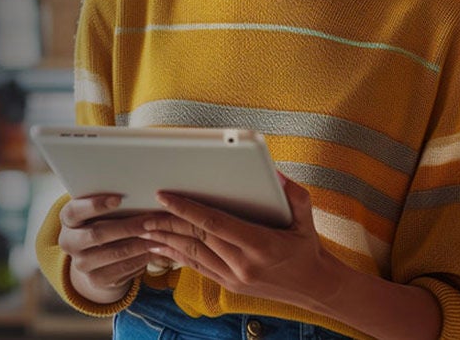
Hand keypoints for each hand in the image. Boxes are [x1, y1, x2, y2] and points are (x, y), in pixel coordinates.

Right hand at [59, 193, 176, 302]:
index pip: (74, 211)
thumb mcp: (98, 212)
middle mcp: (69, 242)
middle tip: (150, 221)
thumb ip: (110, 204)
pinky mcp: (96, 279)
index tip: (118, 198)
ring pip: (114, 253)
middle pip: (97, 234)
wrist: (94, 259)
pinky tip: (154, 250)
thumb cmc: (101, 224)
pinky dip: (141, 259)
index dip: (95, 205)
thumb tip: (139, 192)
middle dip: (127, 227)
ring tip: (159, 236)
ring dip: (140, 244)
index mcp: (67, 220)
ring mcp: (81, 263)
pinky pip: (123, 269)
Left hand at [139, 173, 344, 308]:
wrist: (315, 287)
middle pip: (196, 239)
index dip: (186, 209)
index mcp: (260, 244)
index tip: (164, 196)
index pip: (214, 223)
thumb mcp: (306, 217)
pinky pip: (197, 268)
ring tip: (145, 229)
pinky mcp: (229, 285)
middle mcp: (244, 264)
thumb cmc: (308, 247)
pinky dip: (176, 256)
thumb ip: (292, 193)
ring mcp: (234, 277)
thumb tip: (273, 172)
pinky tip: (161, 247)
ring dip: (166, 240)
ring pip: (191, 255)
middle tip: (145, 213)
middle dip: (168, 224)